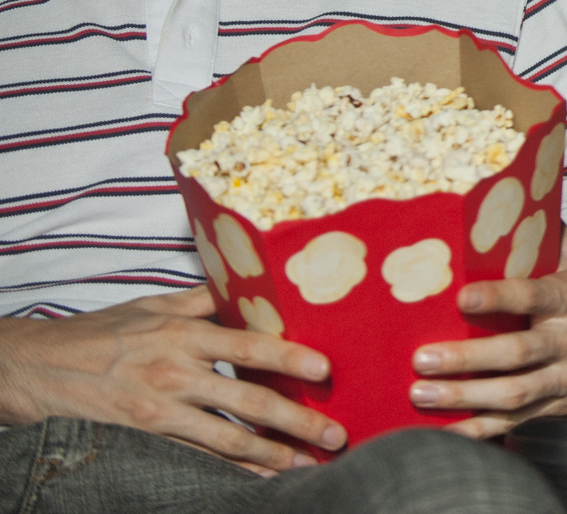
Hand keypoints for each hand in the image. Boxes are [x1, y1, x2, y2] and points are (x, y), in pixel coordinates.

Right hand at [0, 287, 343, 471]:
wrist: (37, 368)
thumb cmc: (100, 333)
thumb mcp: (153, 305)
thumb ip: (204, 298)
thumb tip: (249, 282)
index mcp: (183, 335)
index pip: (249, 345)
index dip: (290, 359)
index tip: (326, 371)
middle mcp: (176, 374)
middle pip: (249, 401)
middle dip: (297, 422)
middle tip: (335, 436)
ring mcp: (160, 411)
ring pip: (227, 439)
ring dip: (273, 454)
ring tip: (307, 465)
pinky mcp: (146, 439)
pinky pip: (198, 459)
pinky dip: (232, 472)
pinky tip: (260, 478)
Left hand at [408, 228, 566, 438]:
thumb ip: (556, 238)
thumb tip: (530, 194)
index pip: (532, 295)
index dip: (498, 298)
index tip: (463, 296)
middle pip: (516, 352)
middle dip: (467, 357)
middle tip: (423, 358)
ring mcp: (563, 378)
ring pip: (513, 392)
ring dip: (465, 396)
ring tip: (423, 394)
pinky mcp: (557, 409)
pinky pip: (515, 422)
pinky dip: (481, 430)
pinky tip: (448, 433)